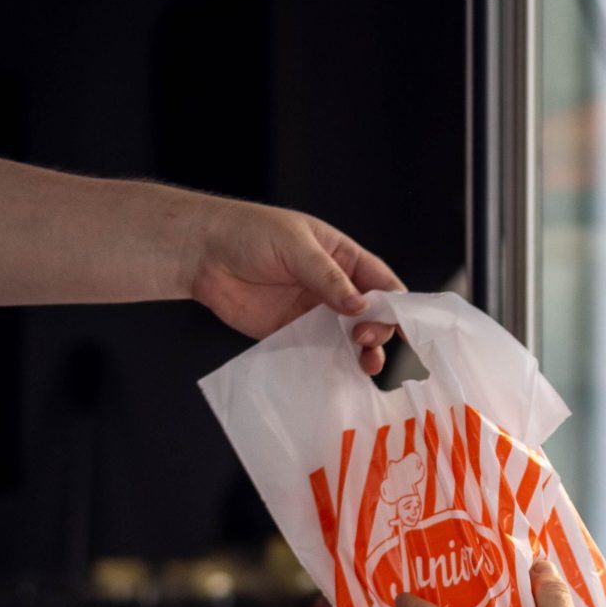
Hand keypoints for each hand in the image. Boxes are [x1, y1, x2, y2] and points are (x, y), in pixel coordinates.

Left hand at [185, 201, 402, 372]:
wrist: (203, 254)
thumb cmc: (249, 232)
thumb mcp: (295, 245)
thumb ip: (328, 277)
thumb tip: (359, 305)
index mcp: (343, 258)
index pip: (381, 283)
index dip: (396, 304)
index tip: (402, 325)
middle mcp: (334, 288)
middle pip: (372, 315)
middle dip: (378, 330)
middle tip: (365, 338)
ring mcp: (314, 312)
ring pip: (350, 338)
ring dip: (363, 352)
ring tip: (366, 364)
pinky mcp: (293, 333)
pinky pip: (320, 352)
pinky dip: (335, 364)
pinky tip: (342, 373)